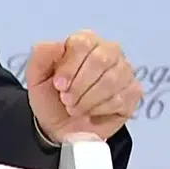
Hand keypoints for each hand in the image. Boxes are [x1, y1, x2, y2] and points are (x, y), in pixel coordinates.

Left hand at [24, 30, 140, 143]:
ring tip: (75, 108)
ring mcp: (124, 71)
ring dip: (88, 99)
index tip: (59, 86)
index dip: (70, 66)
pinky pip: (122, 98)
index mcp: (84, 41)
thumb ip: (42, 54)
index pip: (83, 44)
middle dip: (80, 85)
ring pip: (112, 80)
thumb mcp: (36, 76)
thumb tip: (59, 44)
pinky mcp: (133, 92)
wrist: (60, 126)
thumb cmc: (50, 97)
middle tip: (66, 100)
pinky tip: (91, 113)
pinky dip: (101, 109)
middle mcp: (108, 51)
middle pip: (101, 60)